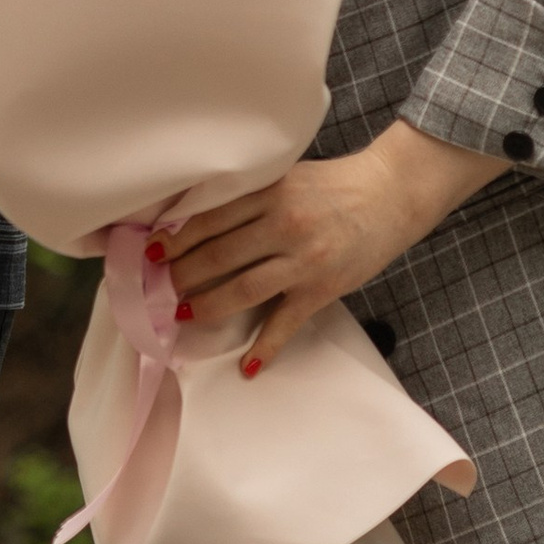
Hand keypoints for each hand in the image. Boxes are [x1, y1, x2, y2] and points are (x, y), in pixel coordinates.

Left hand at [164, 121, 509, 370]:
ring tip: (183, 315)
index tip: (151, 253)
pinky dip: (265, 348)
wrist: (391, 193)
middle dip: (181, 276)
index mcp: (270, 193)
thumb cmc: (333, 185)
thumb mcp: (287, 177)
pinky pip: (286, 323)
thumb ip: (249, 196)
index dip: (175, 240)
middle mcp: (283, 225)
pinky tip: (247, 367)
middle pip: (217, 257)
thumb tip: (193, 220)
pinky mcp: (322, 288)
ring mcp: (303, 260)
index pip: (208, 221)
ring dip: (207, 306)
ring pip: (241, 290)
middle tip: (158, 289)